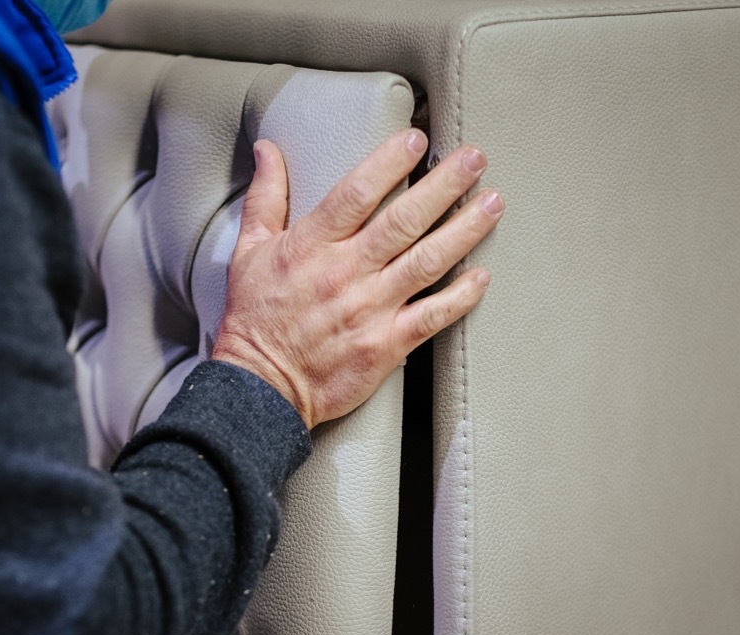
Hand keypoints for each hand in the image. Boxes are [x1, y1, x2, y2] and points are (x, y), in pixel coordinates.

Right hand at [211, 129, 501, 428]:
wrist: (260, 389)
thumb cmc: (254, 321)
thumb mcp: (248, 252)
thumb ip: (265, 198)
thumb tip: (269, 151)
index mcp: (311, 246)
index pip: (357, 193)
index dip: (390, 162)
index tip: (417, 140)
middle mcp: (345, 273)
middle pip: (404, 220)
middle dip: (445, 185)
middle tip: (475, 159)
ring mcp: (369, 310)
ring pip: (427, 262)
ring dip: (464, 230)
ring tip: (491, 204)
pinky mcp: (385, 345)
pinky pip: (432, 316)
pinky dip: (460, 296)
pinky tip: (481, 276)